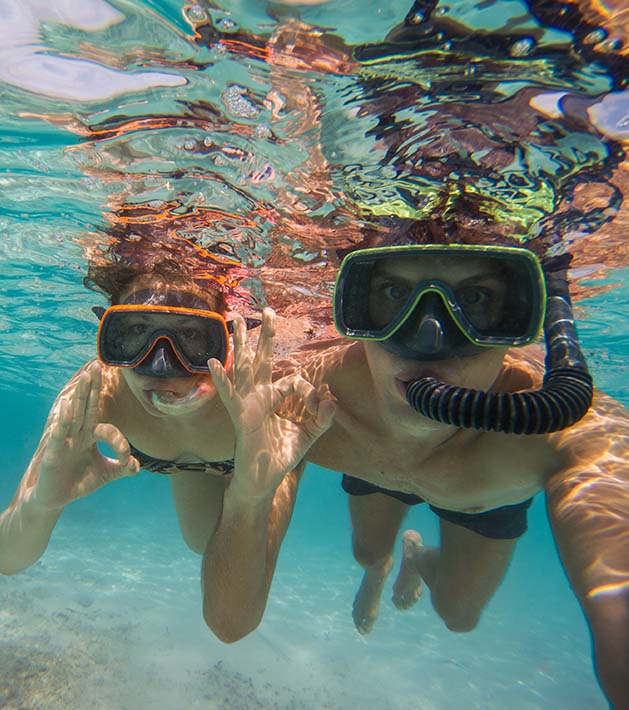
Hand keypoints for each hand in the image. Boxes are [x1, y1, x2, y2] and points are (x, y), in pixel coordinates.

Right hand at [32, 361, 138, 510]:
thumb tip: (137, 466)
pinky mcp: (53, 451)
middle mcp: (77, 433)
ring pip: (74, 413)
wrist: (55, 499)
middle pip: (86, 406)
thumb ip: (122, 468)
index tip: (126, 459)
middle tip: (97, 365)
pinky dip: (63, 419)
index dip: (119, 441)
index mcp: (89, 436)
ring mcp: (65, 440)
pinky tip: (67, 404)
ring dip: (80, 395)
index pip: (107, 428)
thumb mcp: (105, 474)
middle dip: (92, 387)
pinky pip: (59, 432)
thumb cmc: (79, 482)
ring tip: (86, 376)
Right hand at [208, 308, 335, 500]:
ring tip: (235, 319)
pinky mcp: (240, 415)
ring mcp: (248, 403)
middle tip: (268, 310)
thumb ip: (323, 417)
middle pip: (263, 358)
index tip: (320, 406)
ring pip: (244, 367)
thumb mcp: (309, 434)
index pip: (294, 380)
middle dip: (266, 335)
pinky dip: (221, 379)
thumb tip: (332, 398)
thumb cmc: (281, 455)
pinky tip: (213, 362)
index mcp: (274, 397)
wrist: (264, 479)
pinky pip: (230, 395)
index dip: (311, 391)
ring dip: (241, 343)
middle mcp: (259, 395)